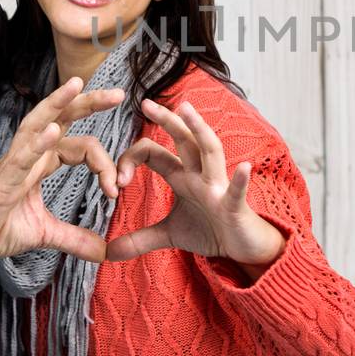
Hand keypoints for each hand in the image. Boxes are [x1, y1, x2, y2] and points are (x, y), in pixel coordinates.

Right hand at [0, 78, 124, 264]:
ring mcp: (15, 163)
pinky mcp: (2, 179)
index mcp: (43, 163)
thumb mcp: (44, 233)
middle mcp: (31, 155)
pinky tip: (51, 131)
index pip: (82, 147)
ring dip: (58, 103)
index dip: (104, 164)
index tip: (115, 190)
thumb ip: (74, 238)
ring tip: (77, 85)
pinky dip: (37, 143)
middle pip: (61, 118)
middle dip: (89, 103)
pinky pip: (21, 156)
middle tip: (119, 94)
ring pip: (38, 123)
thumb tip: (103, 252)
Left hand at [106, 99, 285, 274]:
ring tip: (187, 109)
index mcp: (183, 176)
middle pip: (183, 140)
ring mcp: (219, 187)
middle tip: (145, 102)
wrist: (243, 247)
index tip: (116, 181)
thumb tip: (110, 253)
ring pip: (210, 152)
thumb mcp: (170, 235)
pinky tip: (244, 167)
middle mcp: (200, 175)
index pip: (154, 154)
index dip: (131, 160)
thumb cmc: (212, 230)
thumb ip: (140, 240)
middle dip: (166, 120)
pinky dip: (241, 180)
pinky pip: (237, 191)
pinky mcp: (234, 206)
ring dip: (199, 130)